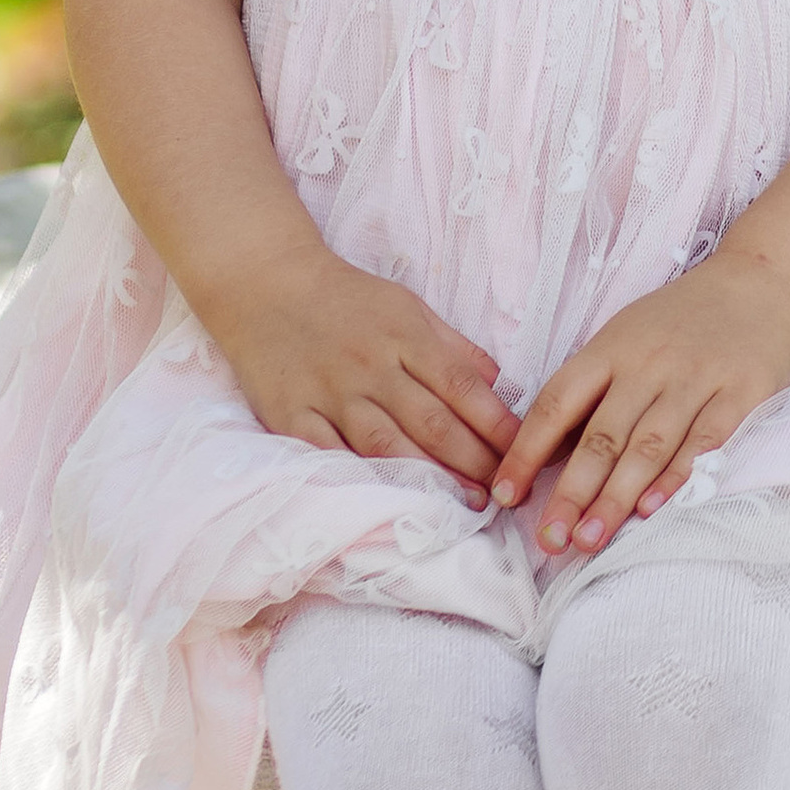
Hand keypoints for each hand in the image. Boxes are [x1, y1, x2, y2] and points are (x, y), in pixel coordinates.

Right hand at [213, 253, 515, 508]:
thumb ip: (452, 345)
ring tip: (464, 505)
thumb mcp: (407, 306)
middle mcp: (372, 367)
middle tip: (505, 492)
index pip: (461, 387)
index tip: (523, 453)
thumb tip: (499, 381)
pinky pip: (330, 456)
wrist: (267, 283)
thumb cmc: (346, 297)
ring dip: (430, 479)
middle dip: (474, 462)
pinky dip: (361, 480)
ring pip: (387, 446)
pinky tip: (390, 503)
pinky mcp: (293, 416)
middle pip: (431, 423)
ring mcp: (331, 395)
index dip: (496, 424)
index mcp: (405, 336)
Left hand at [491, 251, 789, 554]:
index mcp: (611, 347)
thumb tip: (550, 452)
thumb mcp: (629, 335)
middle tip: (549, 539)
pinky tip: (651, 510)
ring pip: (647, 446)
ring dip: (615, 498)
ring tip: (589, 538)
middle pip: (601, 435)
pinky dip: (675, 477)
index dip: (527, 450)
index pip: (558, 401)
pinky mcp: (740, 393)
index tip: (503, 494)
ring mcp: (695, 378)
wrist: (766, 281)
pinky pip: (703, 442)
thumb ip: (595, 388)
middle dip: (570, 492)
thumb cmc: (685, 317)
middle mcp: (648, 363)